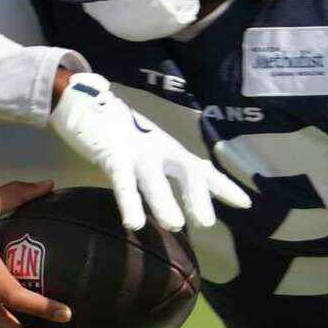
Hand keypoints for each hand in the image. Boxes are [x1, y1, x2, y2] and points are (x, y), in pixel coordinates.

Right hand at [49, 72, 250, 230]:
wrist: (82, 102)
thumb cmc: (116, 130)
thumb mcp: (148, 147)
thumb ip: (166, 166)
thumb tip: (190, 189)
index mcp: (168, 148)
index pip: (201, 168)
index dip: (222, 185)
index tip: (245, 204)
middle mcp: (158, 148)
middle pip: (186, 169)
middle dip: (197, 195)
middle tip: (206, 223)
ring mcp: (135, 150)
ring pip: (153, 177)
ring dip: (165, 200)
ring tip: (174, 225)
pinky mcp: (111, 154)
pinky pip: (122, 181)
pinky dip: (129, 201)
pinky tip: (133, 223)